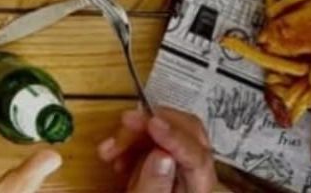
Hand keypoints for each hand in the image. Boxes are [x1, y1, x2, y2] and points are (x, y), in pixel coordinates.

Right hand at [97, 107, 214, 192]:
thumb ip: (151, 188)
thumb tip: (161, 155)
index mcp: (199, 191)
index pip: (197, 158)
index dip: (176, 137)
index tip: (152, 123)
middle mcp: (197, 177)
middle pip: (190, 133)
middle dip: (154, 125)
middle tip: (125, 124)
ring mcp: (181, 169)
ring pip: (169, 132)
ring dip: (136, 134)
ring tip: (110, 151)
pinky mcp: (165, 165)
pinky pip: (153, 141)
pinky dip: (133, 142)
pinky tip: (115, 158)